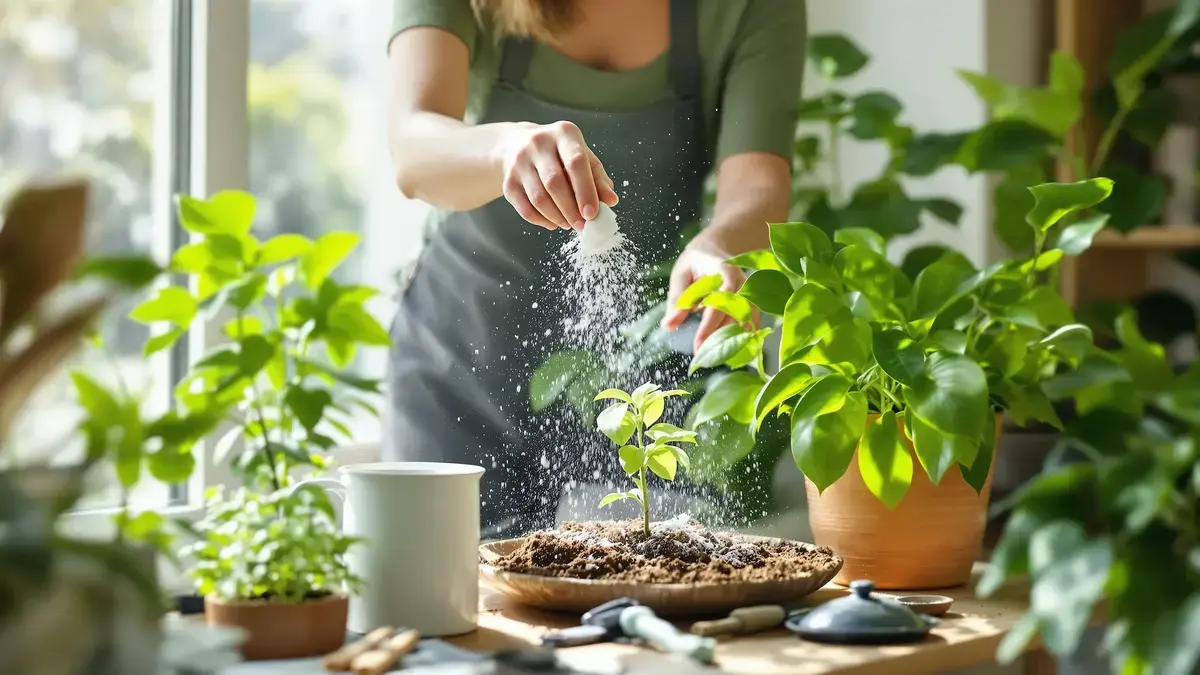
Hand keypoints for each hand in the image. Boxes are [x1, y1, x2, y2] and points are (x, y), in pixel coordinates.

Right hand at [497, 121, 619, 230]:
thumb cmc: (559, 154)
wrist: (517, 145)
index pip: (576, 162)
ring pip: (539, 199)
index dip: (585, 190)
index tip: (592, 214)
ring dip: (557, 217)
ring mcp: (519, 162)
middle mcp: (538, 143)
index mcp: (563, 133)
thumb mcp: (582, 157)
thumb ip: (598, 179)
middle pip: (555, 183)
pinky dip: (542, 221)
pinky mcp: (508, 181)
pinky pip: (525, 208)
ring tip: (569, 223)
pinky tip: (553, 222)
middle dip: (571, 209)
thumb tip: (611, 201)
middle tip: (582, 225)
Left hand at [662, 238, 753, 353]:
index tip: (698, 345)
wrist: (720, 245)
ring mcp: (752, 292)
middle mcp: (743, 282)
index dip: (710, 326)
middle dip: (720, 339)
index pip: (720, 301)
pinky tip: (730, 351)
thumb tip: (669, 326)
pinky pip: (752, 322)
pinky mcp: (754, 301)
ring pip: (747, 321)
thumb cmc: (697, 260)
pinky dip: (742, 337)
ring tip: (715, 357)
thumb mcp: (682, 274)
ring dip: (732, 341)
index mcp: (724, 270)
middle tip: (702, 358)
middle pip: (736, 315)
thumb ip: (678, 299)